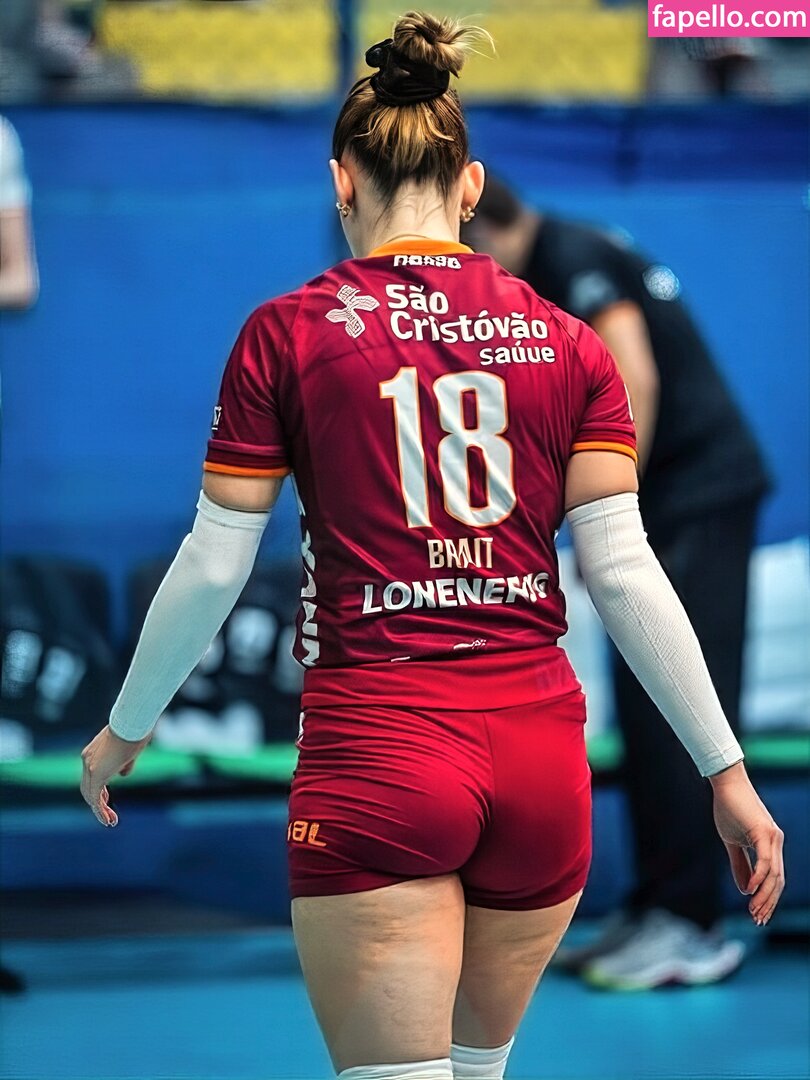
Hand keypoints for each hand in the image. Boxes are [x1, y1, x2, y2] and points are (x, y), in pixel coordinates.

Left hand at [80, 725, 151, 826]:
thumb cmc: (135, 730)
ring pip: (89, 794)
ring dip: (99, 810)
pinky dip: (100, 810)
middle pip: (87, 787)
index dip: (99, 789)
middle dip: (99, 802)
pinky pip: (95, 797)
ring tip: (110, 821)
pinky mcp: (96, 773)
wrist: (131, 722)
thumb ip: (124, 763)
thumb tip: (123, 775)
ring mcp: (90, 766)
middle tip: (109, 816)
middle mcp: (87, 759)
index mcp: (93, 752)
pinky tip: (108, 819)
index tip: (107, 799)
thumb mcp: (130, 749)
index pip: (91, 776)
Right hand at [710, 761, 784, 925]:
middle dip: (768, 903)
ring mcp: (772, 837)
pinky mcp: (764, 832)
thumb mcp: (732, 842)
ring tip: (754, 912)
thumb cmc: (728, 809)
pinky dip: (759, 877)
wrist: (725, 783)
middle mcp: (776, 842)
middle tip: (757, 921)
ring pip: (773, 875)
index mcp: (770, 845)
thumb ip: (740, 865)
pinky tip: (750, 890)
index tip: (757, 916)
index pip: (774, 878)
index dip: (767, 898)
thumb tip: (745, 889)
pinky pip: (765, 861)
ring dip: (764, 896)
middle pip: (778, 881)